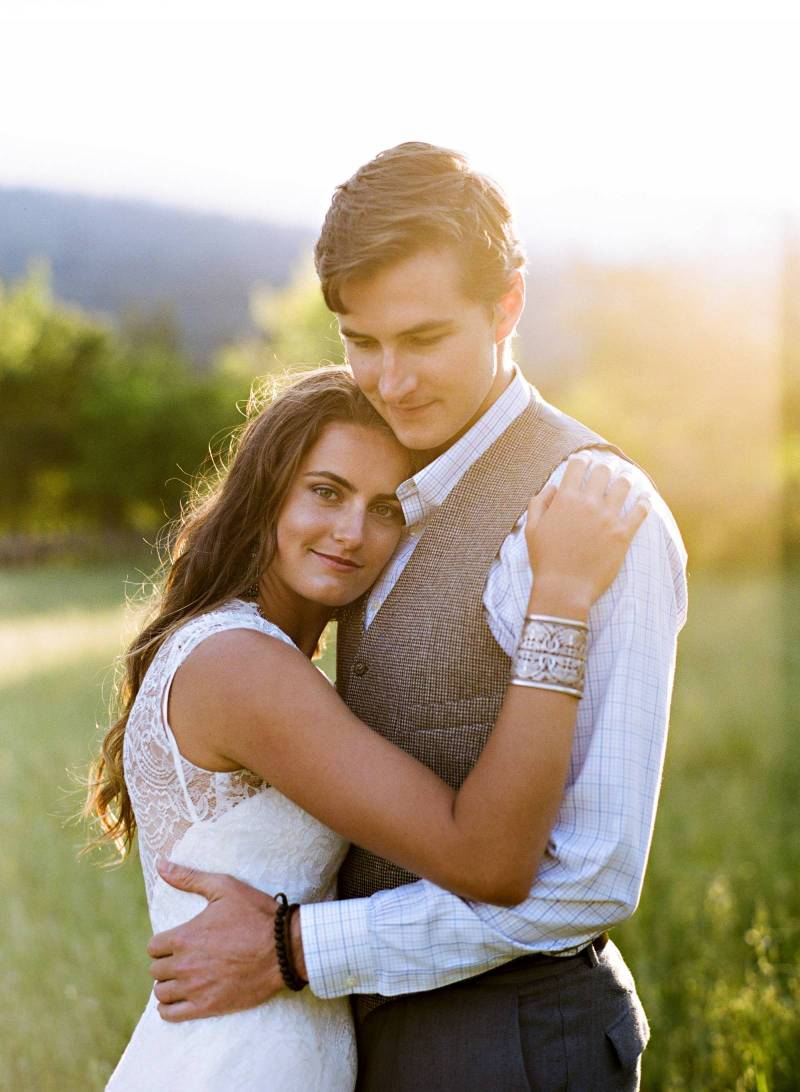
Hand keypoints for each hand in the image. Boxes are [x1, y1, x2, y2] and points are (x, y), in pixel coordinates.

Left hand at [147, 859, 305, 1021]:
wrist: (284, 949)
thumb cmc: (255, 915)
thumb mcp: (224, 887)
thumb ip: (189, 877)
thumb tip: (160, 863)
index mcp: (184, 936)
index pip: (153, 947)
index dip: (163, 944)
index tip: (177, 943)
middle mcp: (184, 964)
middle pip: (156, 971)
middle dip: (166, 964)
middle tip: (184, 959)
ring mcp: (195, 987)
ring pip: (161, 993)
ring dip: (168, 985)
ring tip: (183, 978)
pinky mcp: (207, 1006)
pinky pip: (171, 1014)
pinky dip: (169, 1009)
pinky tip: (179, 1000)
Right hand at [525, 456, 649, 614]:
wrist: (564, 589)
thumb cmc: (545, 560)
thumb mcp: (531, 529)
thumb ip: (539, 502)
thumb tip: (553, 487)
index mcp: (565, 499)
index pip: (578, 466)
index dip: (582, 460)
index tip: (585, 461)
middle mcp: (588, 503)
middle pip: (603, 472)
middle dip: (603, 470)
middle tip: (605, 472)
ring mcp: (608, 518)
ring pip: (624, 485)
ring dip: (624, 481)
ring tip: (626, 482)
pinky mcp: (623, 534)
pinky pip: (640, 510)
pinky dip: (644, 501)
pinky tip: (645, 499)